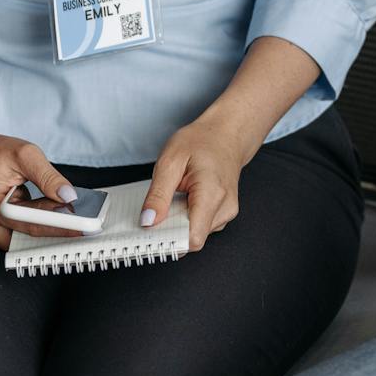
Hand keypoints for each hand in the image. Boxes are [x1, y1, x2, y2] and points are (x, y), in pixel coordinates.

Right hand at [0, 132, 83, 249]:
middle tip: (82, 221)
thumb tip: (68, 196)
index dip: (58, 226)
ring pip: (24, 240)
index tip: (82, 227)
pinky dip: (36, 227)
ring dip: (45, 229)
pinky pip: (19, 236)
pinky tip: (52, 216)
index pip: (29, 224)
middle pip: (27, 237)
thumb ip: (48, 176)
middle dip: (55, 229)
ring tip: (68, 215)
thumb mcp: (25, 154)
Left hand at [142, 110, 262, 251]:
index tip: (152, 234)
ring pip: (196, 234)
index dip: (170, 240)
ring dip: (179, 222)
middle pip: (192, 238)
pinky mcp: (224, 213)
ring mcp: (227, 212)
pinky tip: (184, 199)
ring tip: (175, 196)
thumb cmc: (202, 142)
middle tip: (159, 207)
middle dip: (171, 229)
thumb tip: (148, 221)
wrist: (226, 134)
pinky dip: (187, 218)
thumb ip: (158, 194)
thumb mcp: (171, 160)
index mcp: (212, 194)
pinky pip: (201, 226)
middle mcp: (224, 208)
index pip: (193, 238)